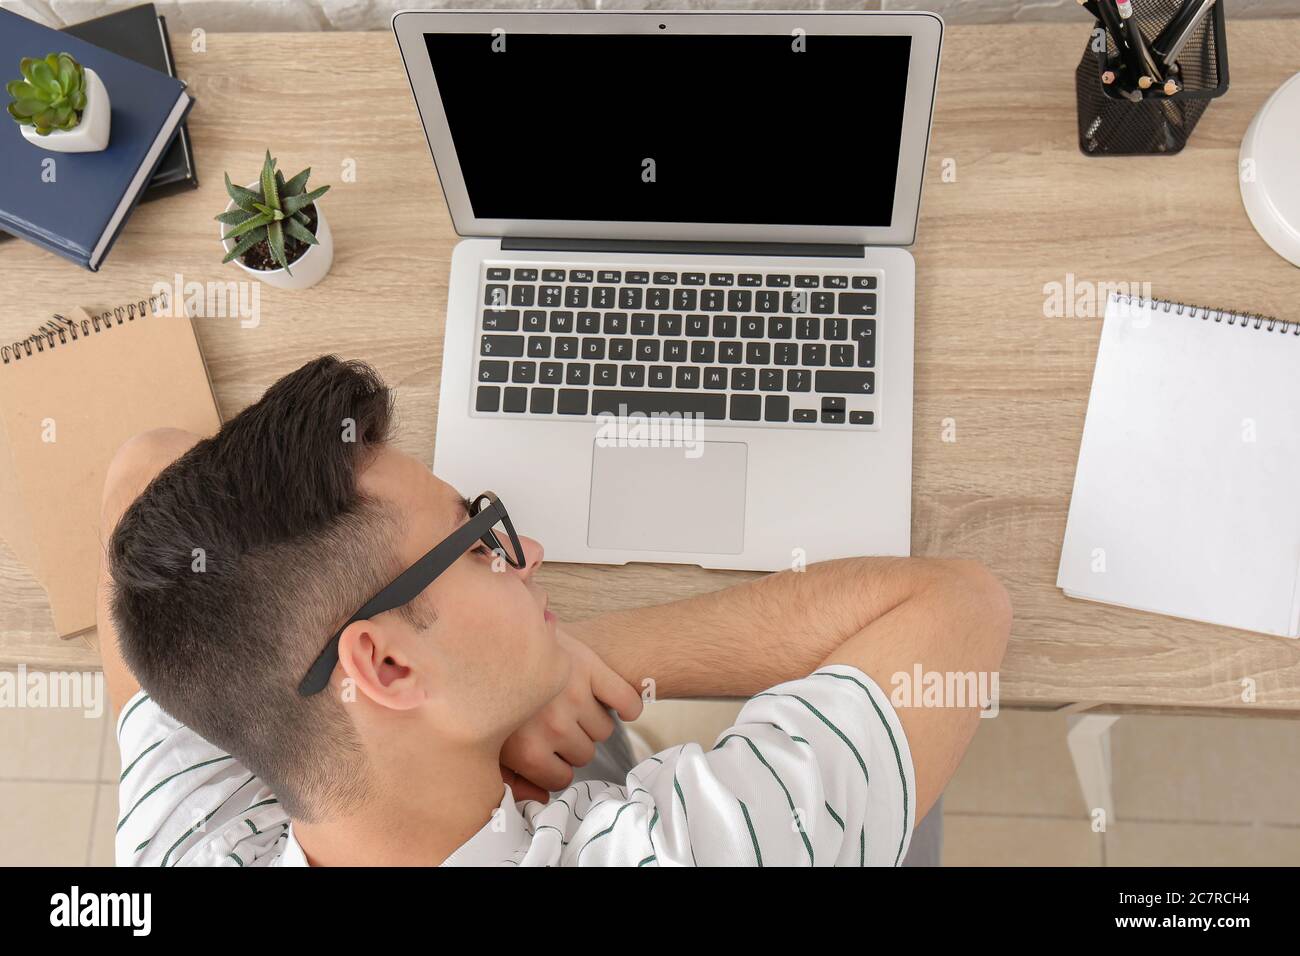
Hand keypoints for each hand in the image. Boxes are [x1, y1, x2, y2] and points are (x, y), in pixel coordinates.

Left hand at [499, 629, 643, 801]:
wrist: (490, 635)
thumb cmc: (490, 692)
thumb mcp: (489, 742)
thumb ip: (511, 779)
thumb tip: (542, 799)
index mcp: (528, 750)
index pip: (561, 779)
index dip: (554, 765)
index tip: (546, 751)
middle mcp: (554, 726)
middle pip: (584, 754)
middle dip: (571, 743)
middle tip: (554, 722)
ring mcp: (575, 696)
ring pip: (603, 730)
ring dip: (591, 722)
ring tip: (571, 705)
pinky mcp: (591, 668)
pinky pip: (627, 701)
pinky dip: (629, 706)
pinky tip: (617, 705)